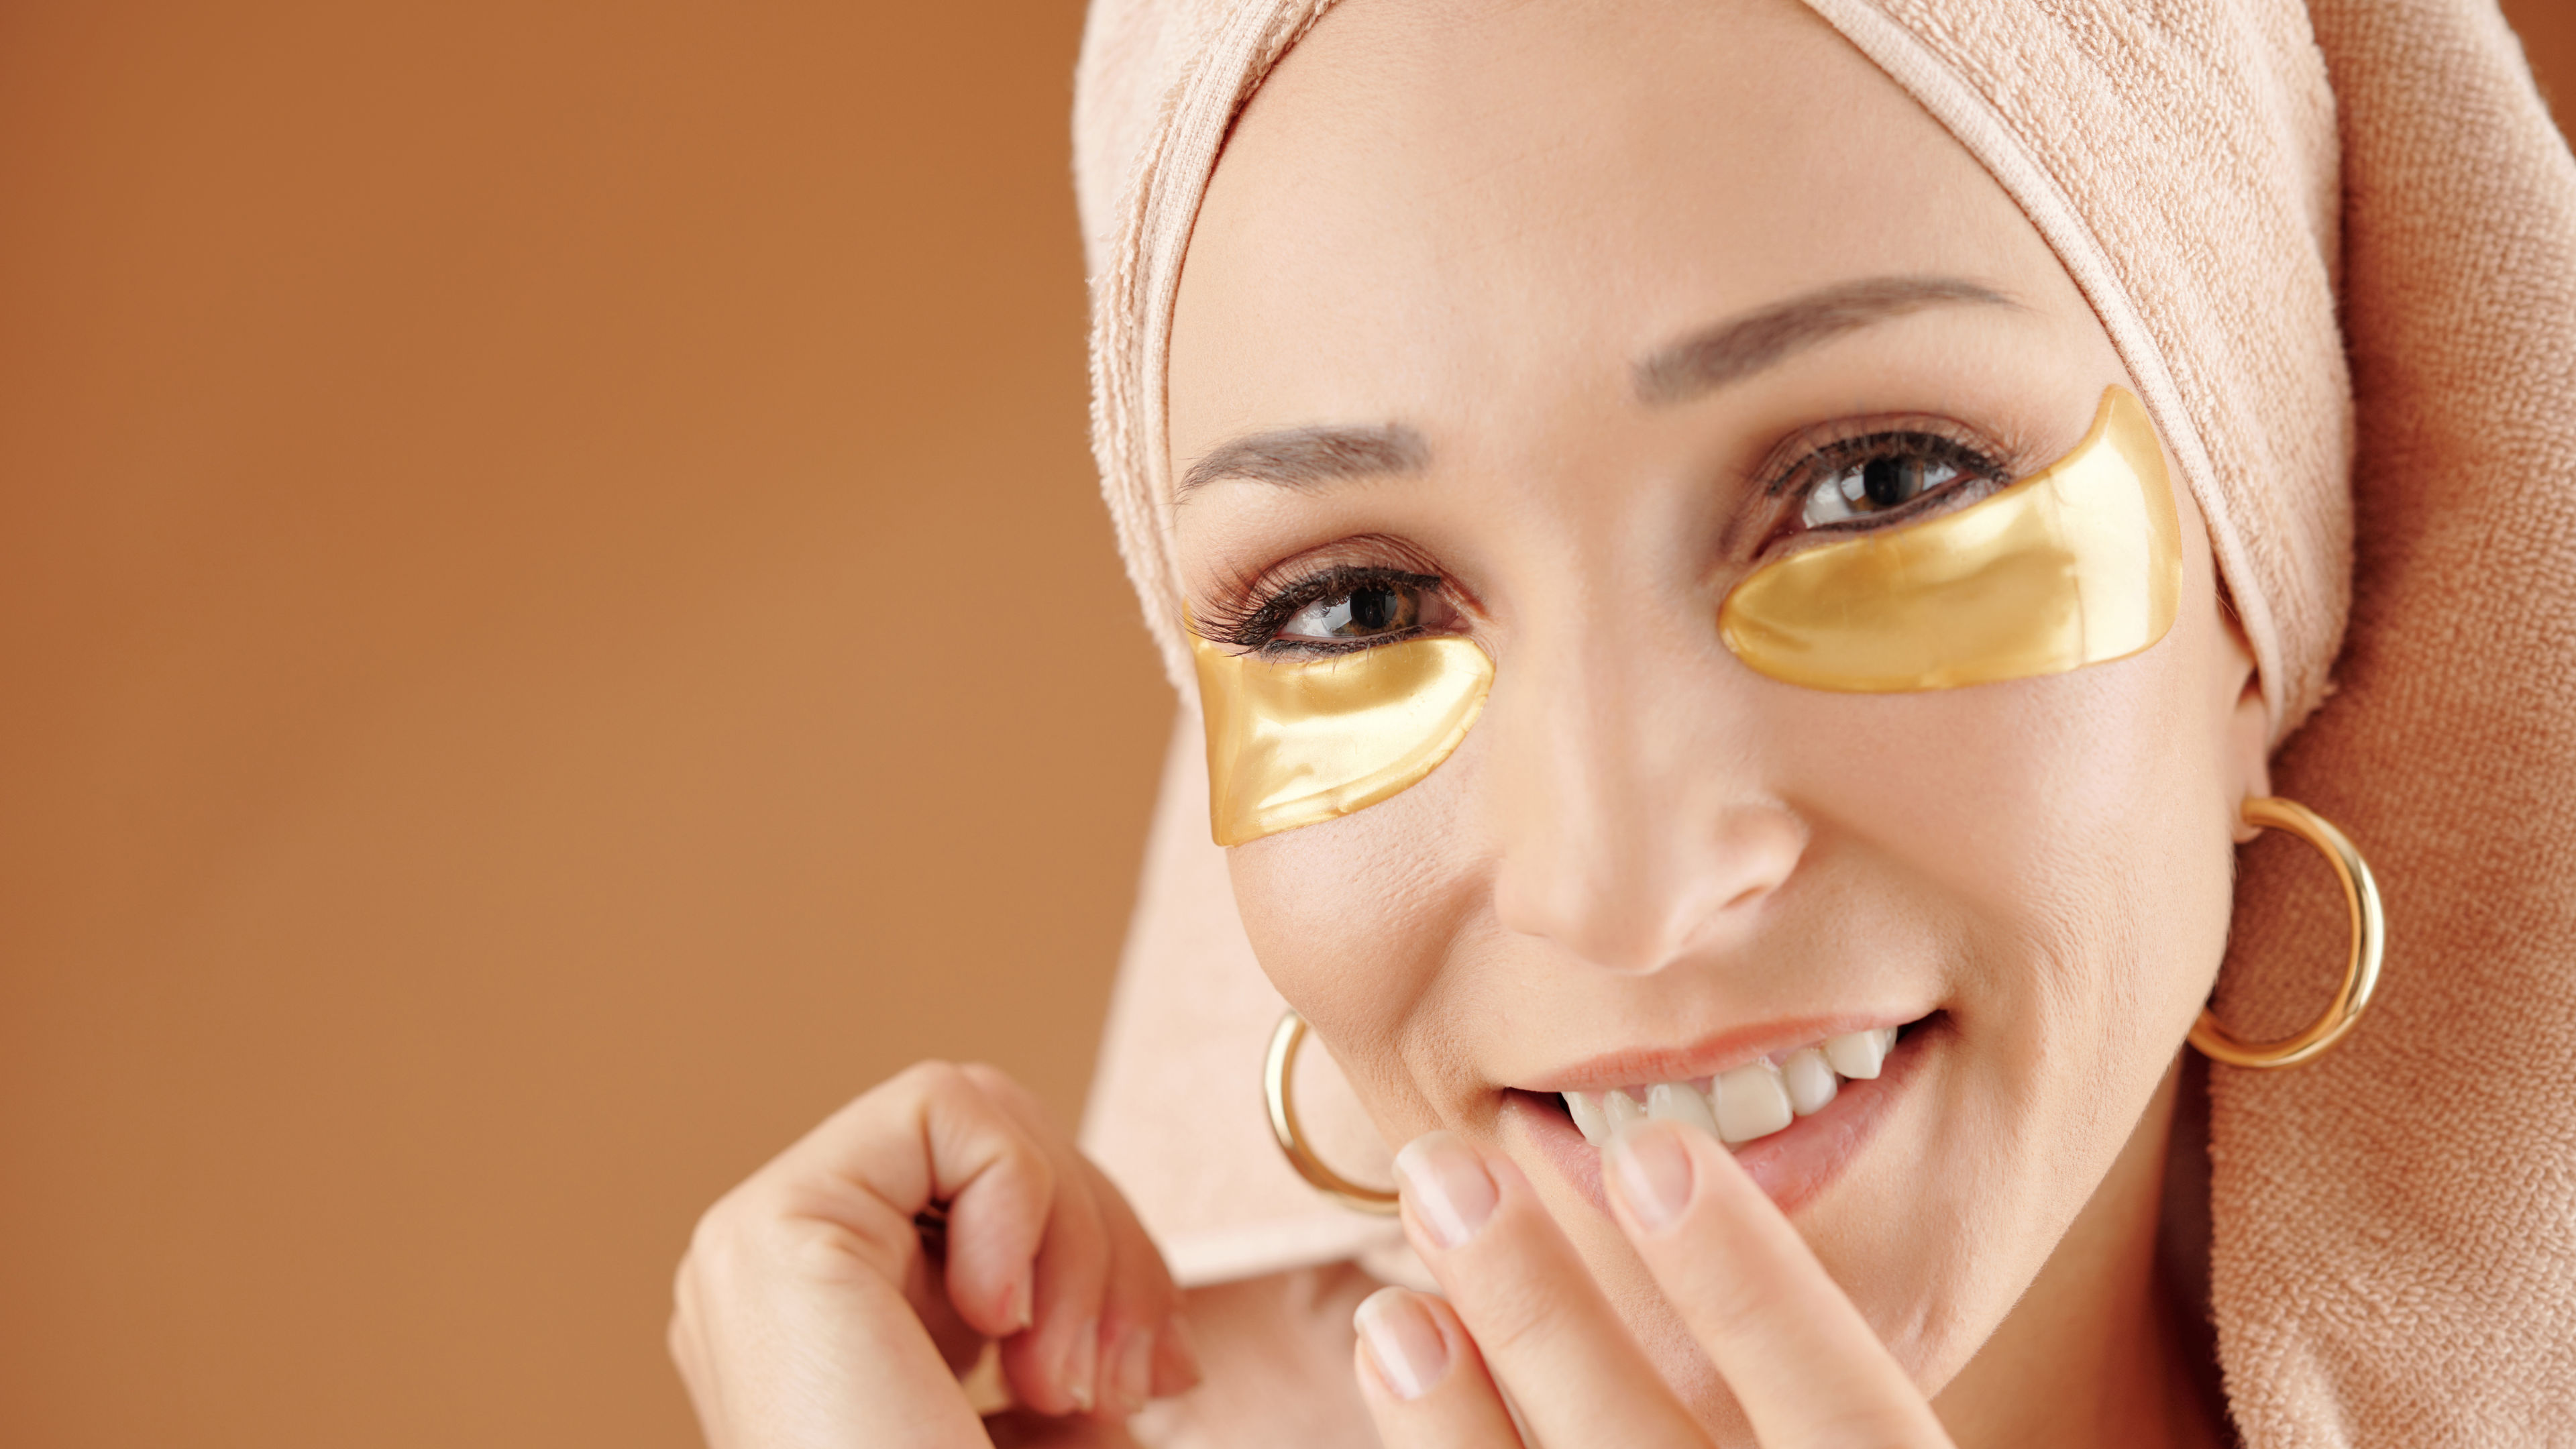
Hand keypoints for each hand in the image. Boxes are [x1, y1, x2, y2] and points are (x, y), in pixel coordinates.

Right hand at [669, 1062, 1198, 1447]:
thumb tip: (1145, 1338)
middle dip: (1110, 1245)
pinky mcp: (772, 1230)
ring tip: (1065, 1380)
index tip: (1157, 1382)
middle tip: (1130, 1381)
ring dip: (1076, 1237)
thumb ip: (1071, 1357)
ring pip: (984, 1115)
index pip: (1002, 1192)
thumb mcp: (1048, 1438)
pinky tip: (1002, 1327)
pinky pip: (944, 1108)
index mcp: (838, 1323)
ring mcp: (760, 1248)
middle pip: (1001, 1141)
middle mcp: (784, 1278)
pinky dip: (1021, 1200)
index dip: (1110, 1259)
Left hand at [1352, 1120, 1952, 1447]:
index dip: (1753, 1286)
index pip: (1849, 1415)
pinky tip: (1396, 1378)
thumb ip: (1834, 1376)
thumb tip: (1681, 1165)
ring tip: (1393, 1310)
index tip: (1651, 1149)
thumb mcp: (1876, 1439)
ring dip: (1455, 1417)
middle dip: (1540, 1314)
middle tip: (1446, 1170)